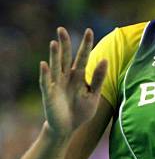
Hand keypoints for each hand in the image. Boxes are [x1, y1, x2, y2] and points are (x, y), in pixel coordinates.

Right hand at [39, 27, 107, 141]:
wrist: (68, 128)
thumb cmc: (81, 111)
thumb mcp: (93, 95)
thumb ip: (98, 78)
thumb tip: (105, 60)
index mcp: (78, 76)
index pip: (82, 57)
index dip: (86, 45)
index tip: (89, 30)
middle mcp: (66, 77)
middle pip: (65, 57)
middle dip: (64, 43)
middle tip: (61, 29)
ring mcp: (56, 84)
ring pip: (55, 66)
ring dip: (54, 55)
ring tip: (54, 42)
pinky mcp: (48, 94)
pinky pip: (46, 82)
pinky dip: (45, 73)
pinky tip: (44, 64)